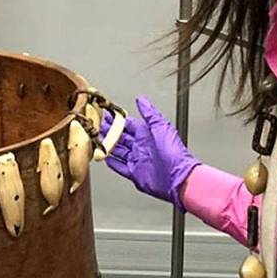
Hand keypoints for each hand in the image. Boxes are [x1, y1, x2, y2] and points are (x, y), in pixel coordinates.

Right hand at [99, 95, 200, 209]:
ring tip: (97, 140)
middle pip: (121, 137)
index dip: (117, 120)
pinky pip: (120, 166)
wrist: (179, 177)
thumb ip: (149, 113)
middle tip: (98, 126)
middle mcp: (141, 146)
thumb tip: (141, 99)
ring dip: (108, 145)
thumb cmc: (174, 152)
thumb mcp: (161, 126)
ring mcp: (137, 160)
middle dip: (110, 131)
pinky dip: (112, 162)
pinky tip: (105, 157)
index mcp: (147, 134)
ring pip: (118, 151)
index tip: (106, 114)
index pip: (128, 124)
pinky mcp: (135, 173)